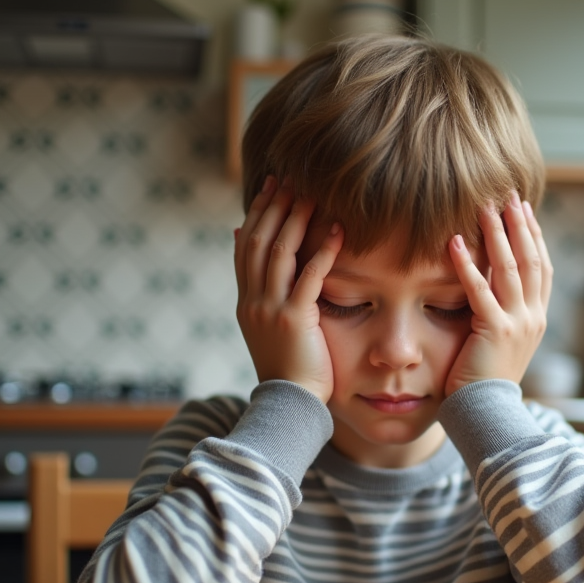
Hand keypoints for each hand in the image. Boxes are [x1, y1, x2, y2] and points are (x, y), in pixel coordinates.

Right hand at [234, 176, 343, 401]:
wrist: (288, 405)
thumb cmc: (288, 368)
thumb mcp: (266, 326)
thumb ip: (261, 290)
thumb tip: (246, 245)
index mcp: (246, 301)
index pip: (246, 246)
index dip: (258, 213)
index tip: (270, 187)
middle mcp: (252, 300)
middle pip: (259, 240)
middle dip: (274, 206)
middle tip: (289, 177)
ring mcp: (269, 308)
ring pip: (279, 251)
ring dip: (295, 218)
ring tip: (310, 193)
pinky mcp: (293, 319)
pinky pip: (308, 276)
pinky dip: (323, 250)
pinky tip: (337, 230)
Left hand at [444, 191, 552, 396]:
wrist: (488, 414)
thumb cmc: (486, 380)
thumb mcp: (502, 343)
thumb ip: (501, 315)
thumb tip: (489, 290)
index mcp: (537, 318)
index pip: (541, 268)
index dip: (535, 237)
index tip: (525, 210)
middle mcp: (533, 317)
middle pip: (531, 260)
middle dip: (520, 225)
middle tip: (509, 195)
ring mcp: (518, 323)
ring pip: (510, 268)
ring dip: (497, 235)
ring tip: (485, 207)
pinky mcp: (495, 331)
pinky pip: (480, 291)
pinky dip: (468, 265)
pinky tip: (456, 243)